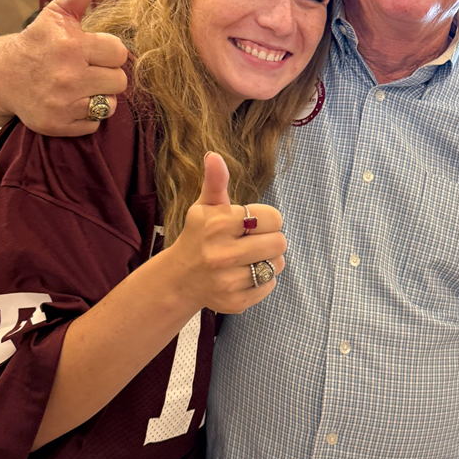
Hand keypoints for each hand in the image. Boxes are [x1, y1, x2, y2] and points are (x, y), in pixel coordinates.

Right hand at [0, 0, 128, 133]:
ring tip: (80, 87)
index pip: (120, 53)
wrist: (1, 76)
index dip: (109, 52)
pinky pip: (95, 123)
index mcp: (71, 45)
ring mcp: (62, 102)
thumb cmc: (38, 42)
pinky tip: (69, 103)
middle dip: (107, 75)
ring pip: (112, 103)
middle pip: (120, 80)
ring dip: (100, 96)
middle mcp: (67, 74)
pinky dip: (87, 116)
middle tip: (86, 70)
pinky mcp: (58, 125)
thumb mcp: (57, 13)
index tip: (92, 51)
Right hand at [168, 152, 285, 314]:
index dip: (266, 219)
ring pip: (276, 265)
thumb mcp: (205, 207)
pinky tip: (243, 275)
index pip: (273, 218)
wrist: (179, 279)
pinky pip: (269, 286)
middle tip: (253, 241)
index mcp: (218, 224)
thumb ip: (215, 182)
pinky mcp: (234, 302)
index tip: (251, 224)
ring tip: (249, 258)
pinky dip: (262, 281)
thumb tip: (213, 155)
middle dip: (270, 240)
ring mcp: (227, 281)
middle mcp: (221, 254)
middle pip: (279, 242)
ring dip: (268, 261)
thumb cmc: (199, 235)